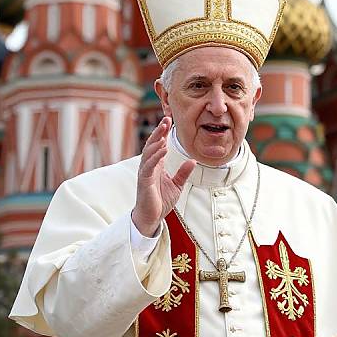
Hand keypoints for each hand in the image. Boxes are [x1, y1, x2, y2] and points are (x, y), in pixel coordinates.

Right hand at [132, 117, 194, 236]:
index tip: (169, 121)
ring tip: (163, 129)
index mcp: (156, 165)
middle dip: (159, 131)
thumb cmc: (161, 201)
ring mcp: (145, 173)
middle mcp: (149, 166)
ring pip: (148, 152)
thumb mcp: (177, 185)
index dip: (163, 133)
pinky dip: (156, 156)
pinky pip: (149, 166)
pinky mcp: (144, 181)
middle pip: (152, 144)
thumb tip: (193, 161)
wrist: (152, 217)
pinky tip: (163, 149)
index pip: (159, 145)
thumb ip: (183, 173)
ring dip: (156, 140)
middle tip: (166, 119)